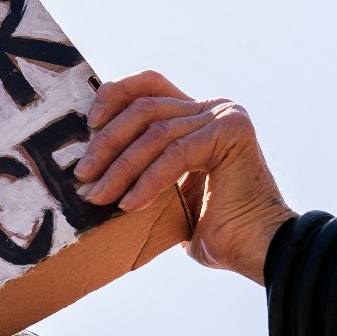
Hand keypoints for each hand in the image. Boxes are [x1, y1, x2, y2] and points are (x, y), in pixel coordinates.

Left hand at [76, 71, 294, 284]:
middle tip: (83, 176)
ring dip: (121, 167)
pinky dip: (148, 180)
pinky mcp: (231, 134)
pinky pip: (176, 154)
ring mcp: (224, 117)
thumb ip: (141, 167)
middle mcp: (213, 108)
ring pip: (156, 132)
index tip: (88, 125)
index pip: (149, 86)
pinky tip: (130, 205)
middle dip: (107, 142)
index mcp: (197, 115)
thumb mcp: (165, 191)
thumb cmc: (208, 229)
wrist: (253, 249)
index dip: (115, 96)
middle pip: (145, 108)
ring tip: (98, 196)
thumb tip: (91, 168)